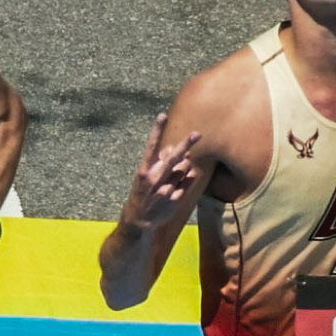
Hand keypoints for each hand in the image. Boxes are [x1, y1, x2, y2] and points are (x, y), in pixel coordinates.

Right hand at [119, 111, 203, 235]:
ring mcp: (164, 189)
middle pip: (172, 158)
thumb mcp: (146, 176)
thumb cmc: (143, 193)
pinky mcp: (173, 199)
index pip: (151, 146)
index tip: (162, 115)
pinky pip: (187, 183)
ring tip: (172, 178)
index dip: (157, 130)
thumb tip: (173, 146)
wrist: (138, 220)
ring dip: (183, 170)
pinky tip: (177, 186)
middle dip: (185, 146)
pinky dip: (187, 181)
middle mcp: (153, 179)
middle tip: (197, 134)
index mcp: (145, 170)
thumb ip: (160, 161)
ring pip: (183, 170)